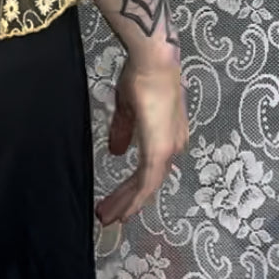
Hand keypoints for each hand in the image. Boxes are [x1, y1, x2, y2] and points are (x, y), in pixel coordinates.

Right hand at [96, 51, 188, 226]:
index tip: (117, 198)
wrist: (153, 62)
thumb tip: (117, 152)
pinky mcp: (159, 152)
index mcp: (167, 136)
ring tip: (107, 216)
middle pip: (148, 182)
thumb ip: (123, 131)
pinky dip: (134, 199)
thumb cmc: (142, 76)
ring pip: (146, 186)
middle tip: (107, 215)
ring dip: (126, 202)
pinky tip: (122, 211)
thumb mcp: (128, 107)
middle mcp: (172, 147)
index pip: (149, 169)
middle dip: (126, 200)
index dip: (133, 186)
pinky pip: (146, 184)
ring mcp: (168, 151)